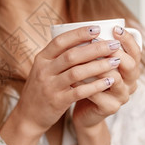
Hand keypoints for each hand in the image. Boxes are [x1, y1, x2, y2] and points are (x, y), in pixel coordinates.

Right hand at [4, 26, 120, 137]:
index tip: (97, 29)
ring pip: (77, 72)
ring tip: (116, 61)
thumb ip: (59, 57)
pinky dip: (95, 85)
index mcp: (41, 58)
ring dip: (99, 66)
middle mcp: (44, 70)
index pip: (61, 41)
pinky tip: (109, 82)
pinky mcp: (57, 101)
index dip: (79, 33)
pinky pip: (79, 91)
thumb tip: (84, 40)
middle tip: (114, 45)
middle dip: (95, 48)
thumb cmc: (41, 89)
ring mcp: (50, 86)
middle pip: (72, 55)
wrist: (28, 116)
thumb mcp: (44, 69)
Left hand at [72, 26, 141, 129]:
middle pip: (131, 65)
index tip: (115, 28)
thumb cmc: (88, 82)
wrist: (84, 111)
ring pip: (115, 79)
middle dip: (115, 51)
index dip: (128, 40)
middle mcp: (131, 83)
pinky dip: (86, 85)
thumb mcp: (95, 64)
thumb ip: (96, 50)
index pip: (136, 52)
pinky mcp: (110, 108)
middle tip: (98, 41)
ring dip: (99, 67)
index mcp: (130, 69)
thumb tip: (88, 26)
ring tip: (84, 58)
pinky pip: (99, 95)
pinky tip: (73, 78)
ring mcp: (122, 96)